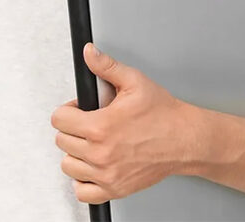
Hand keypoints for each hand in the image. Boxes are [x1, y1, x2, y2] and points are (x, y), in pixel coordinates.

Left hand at [50, 43, 198, 204]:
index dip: (68, 110)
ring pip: (68, 165)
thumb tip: (90, 54)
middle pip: (62, 141)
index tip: (79, 110)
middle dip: (73, 130)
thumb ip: (107, 67)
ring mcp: (106, 174)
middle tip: (90, 124)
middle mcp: (100, 153)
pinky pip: (82, 192)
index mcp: (100, 126)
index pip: (59, 120)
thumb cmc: (164, 114)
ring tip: (92, 144)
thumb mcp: (135, 82)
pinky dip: (84, 180)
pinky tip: (94, 167)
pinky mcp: (114, 188)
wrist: (185, 139)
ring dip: (76, 154)